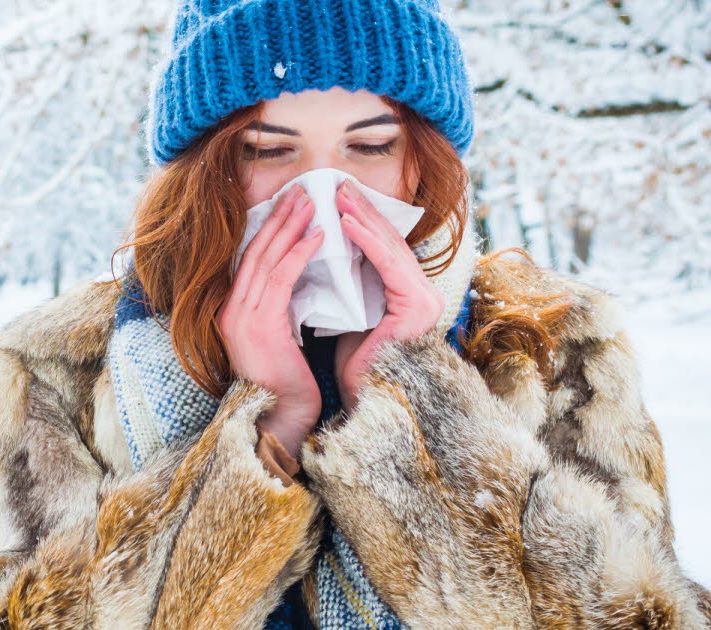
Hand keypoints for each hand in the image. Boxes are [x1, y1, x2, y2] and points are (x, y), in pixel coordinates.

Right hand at [216, 184, 324, 456]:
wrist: (278, 418)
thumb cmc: (285, 386)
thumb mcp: (276, 341)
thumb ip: (277, 312)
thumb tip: (295, 285)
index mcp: (231, 313)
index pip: (249, 261)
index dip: (268, 230)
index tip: (287, 206)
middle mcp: (230, 310)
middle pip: (254, 252)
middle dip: (279, 218)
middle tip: (300, 190)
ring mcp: (241, 317)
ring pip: (267, 259)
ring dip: (291, 226)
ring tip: (311, 202)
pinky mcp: (260, 325)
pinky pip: (282, 278)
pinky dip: (300, 253)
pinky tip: (318, 236)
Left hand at [333, 178, 443, 412]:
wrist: (370, 403)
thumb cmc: (359, 368)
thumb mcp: (353, 317)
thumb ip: (353, 288)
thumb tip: (330, 259)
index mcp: (410, 297)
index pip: (383, 251)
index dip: (361, 222)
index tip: (337, 199)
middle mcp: (424, 295)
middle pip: (388, 244)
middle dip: (361, 211)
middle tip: (336, 184)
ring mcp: (424, 299)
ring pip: (388, 248)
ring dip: (361, 217)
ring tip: (337, 194)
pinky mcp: (416, 305)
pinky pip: (386, 264)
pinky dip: (364, 241)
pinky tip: (345, 222)